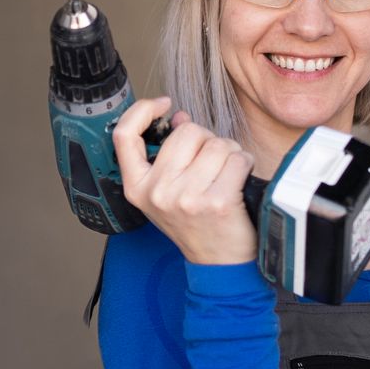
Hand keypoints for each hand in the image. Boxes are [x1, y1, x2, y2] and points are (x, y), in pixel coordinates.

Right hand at [113, 97, 256, 265]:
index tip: (164, 104)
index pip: (125, 135)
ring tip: (225, 176)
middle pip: (187, 131)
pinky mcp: (216, 202)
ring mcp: (185, 198)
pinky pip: (237, 159)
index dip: (143, 110)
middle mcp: (157, 192)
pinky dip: (244, 164)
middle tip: (210, 164)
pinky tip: (239, 181)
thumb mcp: (169, 190)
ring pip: (217, 143)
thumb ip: (170, 152)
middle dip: (206, 140)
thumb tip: (180, 117)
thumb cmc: (195, 223)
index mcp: (137, 186)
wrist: (217, 264)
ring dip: (229, 153)